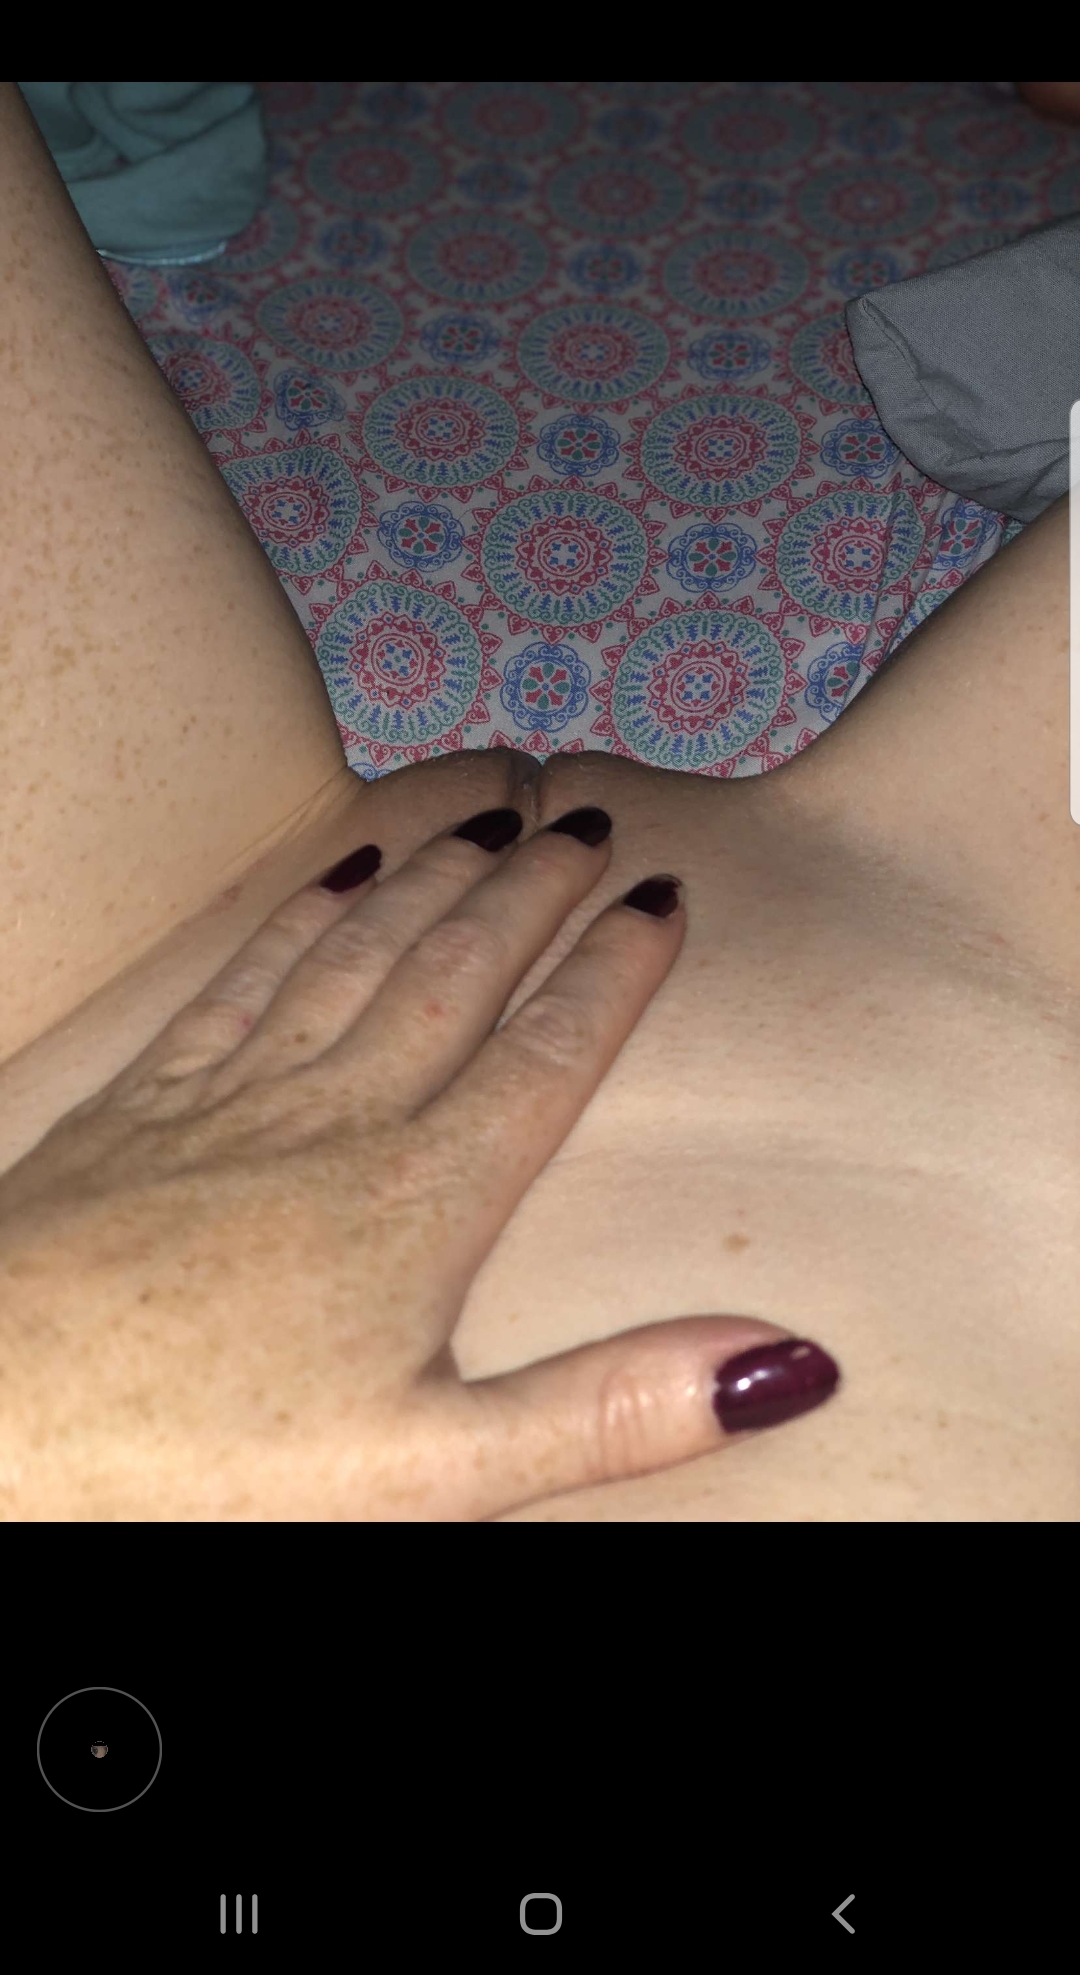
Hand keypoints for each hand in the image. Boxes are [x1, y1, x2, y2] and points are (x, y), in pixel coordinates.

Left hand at [0, 804, 838, 1520]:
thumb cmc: (200, 1465)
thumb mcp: (436, 1474)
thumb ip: (610, 1411)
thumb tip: (784, 1366)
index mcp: (420, 1201)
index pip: (547, 1055)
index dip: (615, 969)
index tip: (664, 893)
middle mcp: (336, 1119)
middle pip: (457, 975)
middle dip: (532, 893)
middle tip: (587, 819)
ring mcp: (233, 1099)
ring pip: (359, 956)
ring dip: (432, 882)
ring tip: (487, 818)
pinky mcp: (146, 1105)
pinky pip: (245, 978)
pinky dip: (300, 919)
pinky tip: (332, 882)